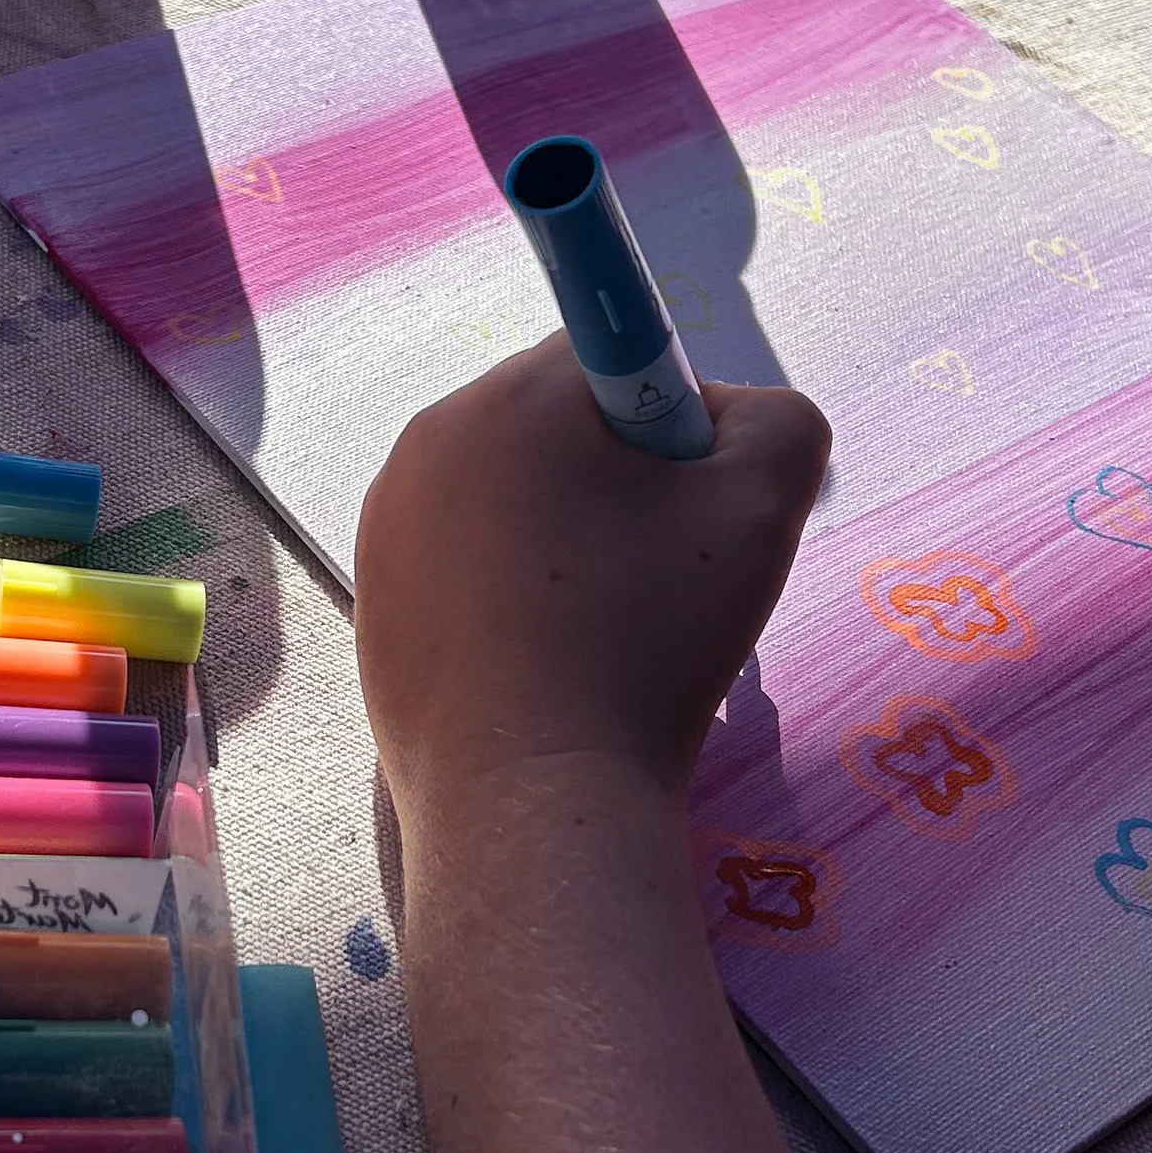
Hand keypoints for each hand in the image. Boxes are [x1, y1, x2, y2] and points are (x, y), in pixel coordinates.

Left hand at [354, 336, 828, 818]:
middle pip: (557, 427)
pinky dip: (515, 598)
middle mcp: (427, 442)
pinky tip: (549, 665)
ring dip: (567, 541)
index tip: (685, 508)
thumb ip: (778, 419)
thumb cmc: (650, 642)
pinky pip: (468, 567)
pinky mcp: (373, 603)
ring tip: (603, 633)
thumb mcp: (765, 505)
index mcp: (510, 397)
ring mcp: (385, 527)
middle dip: (618, 483)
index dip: (673, 424)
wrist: (535, 798)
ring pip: (513, 500)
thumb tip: (726, 418)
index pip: (614, 353)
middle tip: (657, 580)